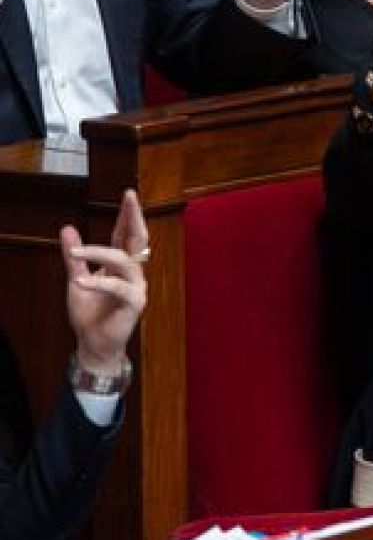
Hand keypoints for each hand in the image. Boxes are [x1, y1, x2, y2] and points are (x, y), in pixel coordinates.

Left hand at [62, 189, 147, 377]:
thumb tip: (67, 228)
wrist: (94, 345)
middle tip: (130, 197)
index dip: (127, 215)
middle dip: (134, 217)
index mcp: (121, 265)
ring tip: (76, 253)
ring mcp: (137, 286)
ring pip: (123, 261)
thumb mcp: (76, 280)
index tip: (128, 195)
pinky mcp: (134, 303)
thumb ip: (74, 257)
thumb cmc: (90, 314)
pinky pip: (118, 288)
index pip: (125, 234)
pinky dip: (99, 283)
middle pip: (137, 238)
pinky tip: (80, 282)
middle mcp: (134, 272)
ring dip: (98, 254)